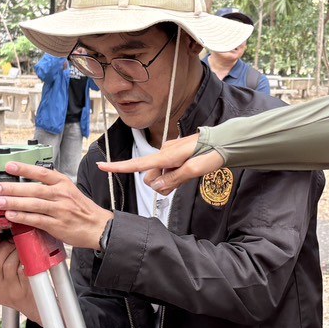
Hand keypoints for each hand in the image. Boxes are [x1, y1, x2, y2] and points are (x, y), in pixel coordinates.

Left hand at [0, 162, 112, 249]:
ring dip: (14, 202)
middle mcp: (61, 195)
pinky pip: (37, 220)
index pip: (42, 172)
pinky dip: (23, 217)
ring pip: (33, 204)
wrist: (99, 227)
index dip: (24, 169)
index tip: (9, 166)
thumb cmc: (82, 209)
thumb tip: (28, 182)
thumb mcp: (69, 190)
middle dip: (12, 188)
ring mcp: (59, 210)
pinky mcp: (57, 225)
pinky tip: (11, 215)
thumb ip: (51, 185)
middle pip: (33, 189)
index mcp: (63, 183)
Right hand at [0, 234, 42, 323]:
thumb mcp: (1, 280)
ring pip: (8, 264)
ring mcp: (10, 291)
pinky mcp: (24, 290)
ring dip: (15, 250)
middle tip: (11, 240)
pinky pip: (22, 269)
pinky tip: (28, 255)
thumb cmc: (19, 288)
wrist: (35, 306)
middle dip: (3, 247)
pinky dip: (25, 258)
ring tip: (20, 246)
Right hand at [99, 132, 221, 193]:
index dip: (119, 167)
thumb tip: (155, 186)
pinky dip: (174, 176)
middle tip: (182, 182)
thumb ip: (174, 179)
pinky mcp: (175, 155)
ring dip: (169, 181)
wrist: (226, 141)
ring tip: (188, 177)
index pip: (138, 163)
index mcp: (167, 155)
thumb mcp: (196, 169)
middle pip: (150, 176)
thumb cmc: (212, 152)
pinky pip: (167, 171)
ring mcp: (170, 154)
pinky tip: (186, 173)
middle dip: (161, 184)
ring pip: (159, 176)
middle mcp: (165, 152)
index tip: (102, 166)